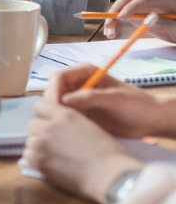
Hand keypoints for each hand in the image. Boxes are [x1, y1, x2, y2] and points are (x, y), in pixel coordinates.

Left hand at [23, 98, 142, 203]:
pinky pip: (28, 155)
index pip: (40, 106)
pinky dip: (35, 158)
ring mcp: (41, 144)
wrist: (108, 176)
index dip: (45, 115)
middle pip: (33, 124)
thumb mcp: (88, 125)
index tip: (51, 123)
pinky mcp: (38, 161)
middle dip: (42, 131)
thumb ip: (68, 121)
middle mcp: (49, 126)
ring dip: (38, 145)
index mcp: (64, 115)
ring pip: (30, 140)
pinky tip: (50, 163)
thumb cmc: (107, 153)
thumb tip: (58, 123)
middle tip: (55, 142)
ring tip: (54, 154)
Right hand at [44, 63, 172, 137]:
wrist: (151, 120)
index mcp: (85, 72)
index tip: (54, 106)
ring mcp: (79, 99)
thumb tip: (64, 100)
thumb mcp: (114, 99)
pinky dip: (63, 122)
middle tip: (56, 119)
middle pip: (54, 91)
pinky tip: (67, 130)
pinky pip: (65, 116)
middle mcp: (79, 84)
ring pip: (57, 104)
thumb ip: (89, 97)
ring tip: (62, 126)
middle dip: (53, 104)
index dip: (53, 90)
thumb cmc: (137, 105)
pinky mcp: (81, 113)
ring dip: (57, 114)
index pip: (59, 77)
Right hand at [104, 0, 175, 42]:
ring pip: (122, 5)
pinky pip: (123, 14)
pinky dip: (115, 22)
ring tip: (109, 33)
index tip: (121, 17)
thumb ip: (165, 24)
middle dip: (116, 10)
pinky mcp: (138, 12)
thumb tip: (147, 20)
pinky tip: (112, 31)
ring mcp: (144, 5)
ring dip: (112, 18)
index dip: (131, 6)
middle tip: (110, 24)